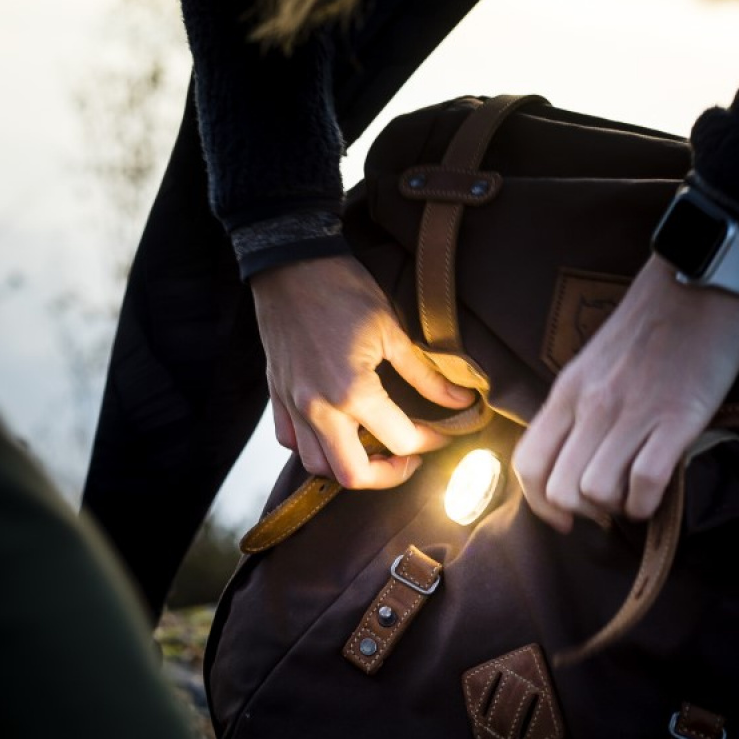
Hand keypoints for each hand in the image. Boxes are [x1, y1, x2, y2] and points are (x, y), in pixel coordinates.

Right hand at [250, 254, 474, 487]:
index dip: (431, 442)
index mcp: (352, 392)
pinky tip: (336, 431)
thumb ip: (426, 374)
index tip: (445, 432)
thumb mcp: (392, 330)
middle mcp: (318, 408)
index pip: (401, 439)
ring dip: (349, 466)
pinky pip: (291, 441)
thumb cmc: (343, 290)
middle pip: (353, 475)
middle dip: (389, 475)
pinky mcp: (277, 396)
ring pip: (317, 466)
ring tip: (375, 448)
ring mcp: (293, 405)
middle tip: (411, 458)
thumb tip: (461, 400)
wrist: (291, 264)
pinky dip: (314, 447)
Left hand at [512, 254, 738, 531]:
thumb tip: (576, 459)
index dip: (539, 503)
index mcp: (567, 391)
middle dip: (582, 512)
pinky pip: (646, 483)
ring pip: (597, 492)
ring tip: (633, 494)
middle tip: (607, 503)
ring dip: (615, 508)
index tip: (562, 517)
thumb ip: (579, 406)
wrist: (697, 282)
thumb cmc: (648, 325)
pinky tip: (656, 492)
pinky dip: (648, 503)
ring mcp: (634, 412)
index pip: (528, 464)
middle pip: (560, 489)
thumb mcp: (593, 363)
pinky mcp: (678, 418)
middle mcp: (592, 405)